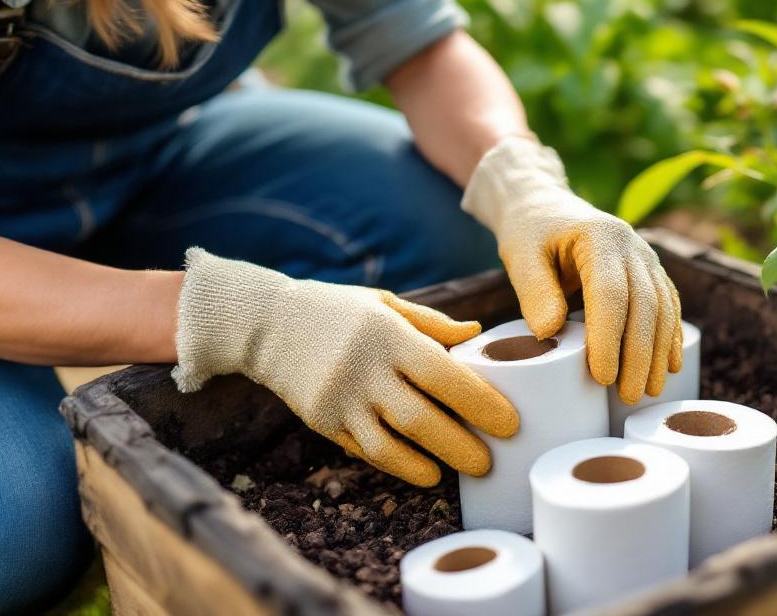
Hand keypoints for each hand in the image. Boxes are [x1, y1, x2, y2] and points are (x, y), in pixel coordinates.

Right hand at [173, 249, 519, 485]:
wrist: (266, 324)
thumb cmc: (338, 311)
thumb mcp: (384, 303)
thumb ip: (431, 323)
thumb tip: (477, 337)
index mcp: (389, 335)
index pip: (444, 375)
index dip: (481, 404)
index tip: (510, 424)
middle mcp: (365, 370)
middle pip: (422, 420)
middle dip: (462, 447)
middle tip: (490, 462)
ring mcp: (340, 400)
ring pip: (391, 446)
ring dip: (428, 464)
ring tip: (455, 472)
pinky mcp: (322, 422)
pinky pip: (364, 452)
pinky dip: (396, 464)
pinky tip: (420, 469)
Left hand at [462, 137, 682, 403]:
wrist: (547, 207)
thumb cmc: (529, 233)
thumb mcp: (520, 255)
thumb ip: (533, 291)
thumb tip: (547, 333)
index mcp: (600, 236)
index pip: (611, 293)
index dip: (609, 338)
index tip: (601, 376)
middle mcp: (632, 245)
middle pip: (644, 306)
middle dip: (639, 355)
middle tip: (627, 397)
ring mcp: (646, 257)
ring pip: (662, 309)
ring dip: (658, 353)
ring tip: (648, 392)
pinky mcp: (650, 271)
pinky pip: (668, 305)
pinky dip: (670, 337)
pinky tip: (671, 366)